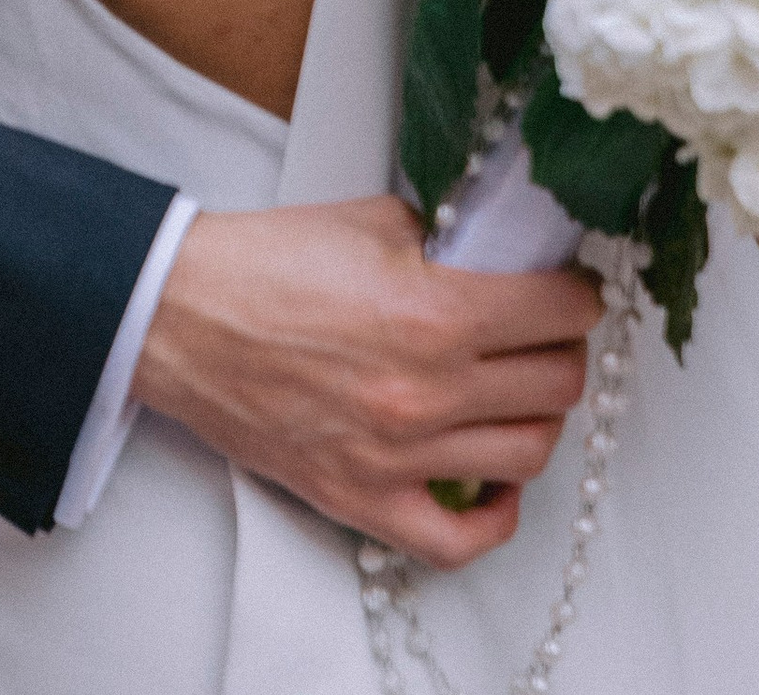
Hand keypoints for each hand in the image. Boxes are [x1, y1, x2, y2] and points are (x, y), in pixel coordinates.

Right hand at [132, 198, 600, 566]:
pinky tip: (493, 477)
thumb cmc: (264, 263)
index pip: (560, 312)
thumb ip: (446, 241)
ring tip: (513, 389)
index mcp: (436, 312)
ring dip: (534, 416)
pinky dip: (495, 513)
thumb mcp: (370, 219)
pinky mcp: (364, 499)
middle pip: (557, 385)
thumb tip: (497, 256)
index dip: (576, 293)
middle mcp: (429, 392)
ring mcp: (400, 455)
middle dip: (561, 349)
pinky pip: (461, 538)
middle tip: (543, 331)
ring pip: (527, 453)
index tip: (569, 287)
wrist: (182, 315)